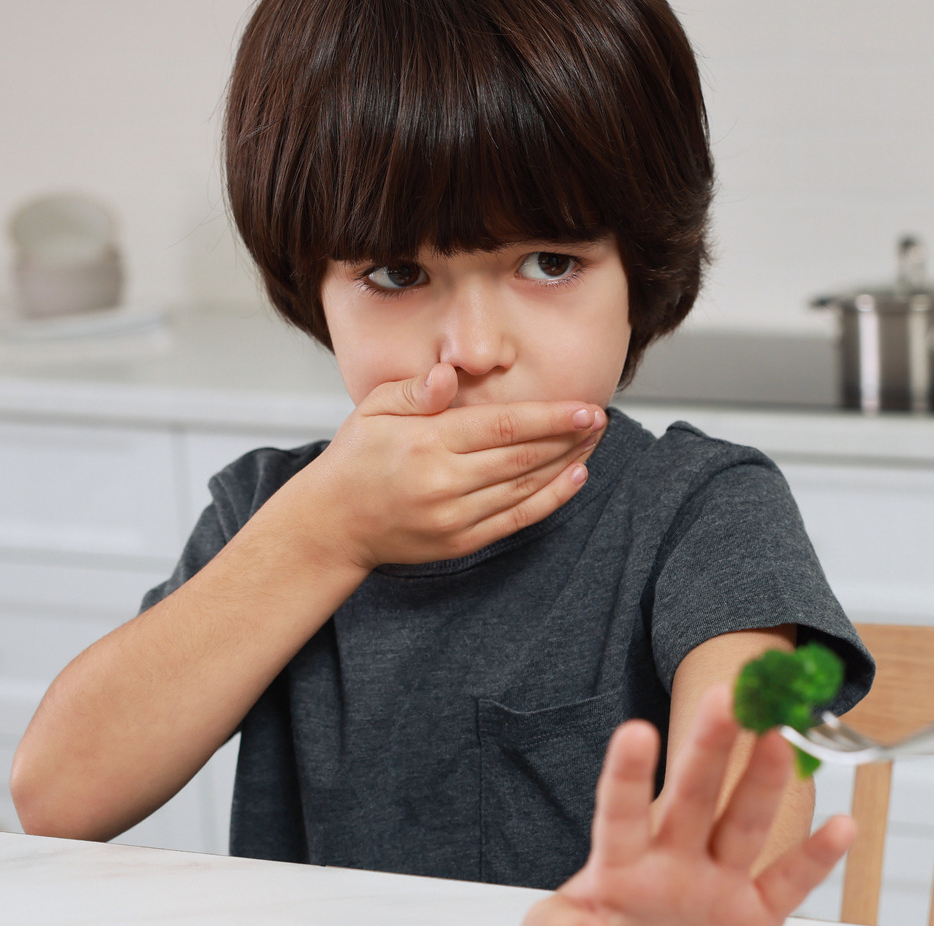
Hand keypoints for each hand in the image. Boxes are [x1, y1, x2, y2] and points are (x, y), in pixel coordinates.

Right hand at [285, 363, 605, 568]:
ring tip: (594, 442)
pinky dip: (551, 500)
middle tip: (601, 420)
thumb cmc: (356, 459)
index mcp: (427, 443)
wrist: (333, 523)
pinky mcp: (461, 541)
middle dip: (568, 438)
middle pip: (523, 458)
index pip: (503, 427)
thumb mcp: (374, 408)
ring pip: (526, 488)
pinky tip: (575, 478)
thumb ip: (415, 391)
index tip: (584, 408)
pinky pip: (517, 519)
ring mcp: (455, 517)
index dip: (550, 418)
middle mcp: (444, 483)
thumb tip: (447, 375)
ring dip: (567, 464)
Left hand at [520, 687, 856, 925]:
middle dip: (709, 750)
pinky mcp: (755, 914)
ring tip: (782, 739)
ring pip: (743, 825)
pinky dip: (816, 859)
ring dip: (763, 784)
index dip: (628, 775)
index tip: (635, 731)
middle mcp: (675, 856)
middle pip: (692, 798)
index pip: (621, 812)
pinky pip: (788, 884)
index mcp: (622, 859)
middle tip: (725, 697)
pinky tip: (843, 825)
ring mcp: (719, 880)